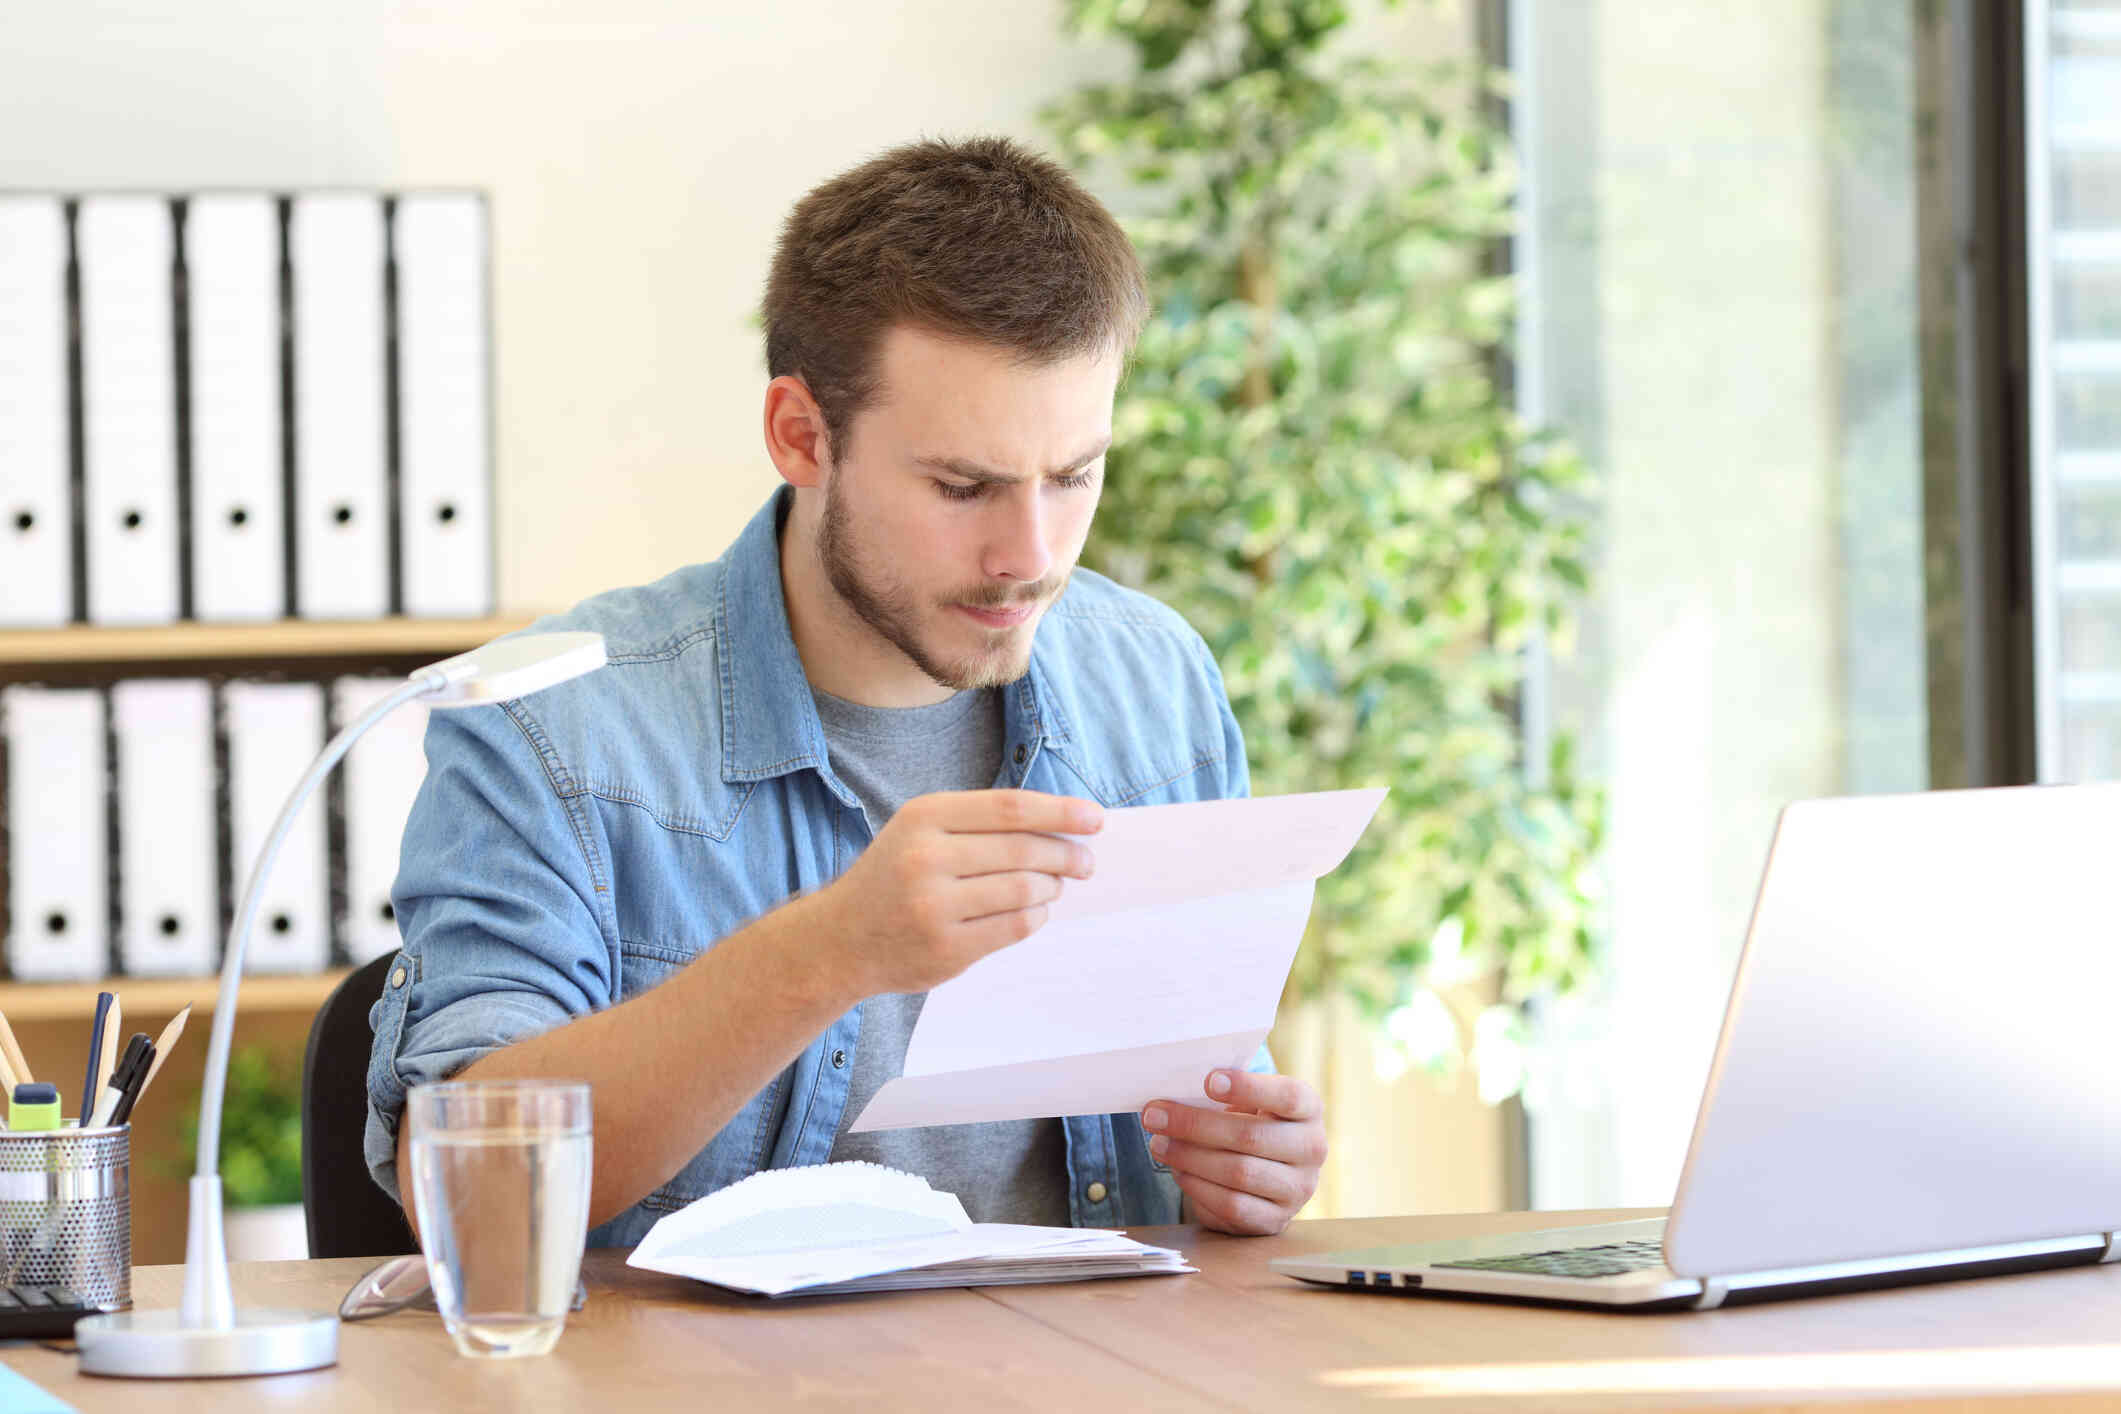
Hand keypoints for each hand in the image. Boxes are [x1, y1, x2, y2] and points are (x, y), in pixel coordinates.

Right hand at [813, 789, 1101, 996]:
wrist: (840, 939)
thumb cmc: (894, 877)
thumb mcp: (922, 831)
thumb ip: (981, 823)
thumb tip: (1064, 826)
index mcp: (924, 817)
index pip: (1011, 808)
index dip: (1061, 812)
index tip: (1096, 818)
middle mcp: (926, 858)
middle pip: (1023, 850)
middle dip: (1067, 855)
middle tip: (1085, 862)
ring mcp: (934, 907)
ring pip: (1025, 890)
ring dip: (1052, 887)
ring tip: (1054, 886)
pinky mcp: (946, 949)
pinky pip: (1015, 927)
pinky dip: (1036, 916)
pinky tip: (1035, 910)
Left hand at [1141, 1069, 1325, 1235]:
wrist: (1269, 1174)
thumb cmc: (1252, 1124)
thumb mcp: (1250, 1104)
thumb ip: (1225, 1096)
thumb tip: (1175, 1095)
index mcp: (1309, 1110)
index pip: (1288, 1096)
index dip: (1249, 1087)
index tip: (1209, 1080)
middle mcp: (1312, 1149)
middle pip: (1251, 1136)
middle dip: (1195, 1125)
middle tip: (1154, 1115)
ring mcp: (1298, 1189)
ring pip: (1239, 1173)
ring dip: (1190, 1157)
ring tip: (1158, 1143)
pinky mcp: (1276, 1220)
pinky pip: (1232, 1205)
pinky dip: (1199, 1187)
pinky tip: (1178, 1170)